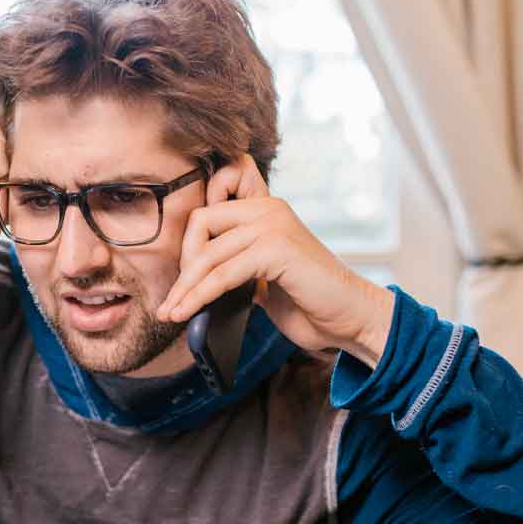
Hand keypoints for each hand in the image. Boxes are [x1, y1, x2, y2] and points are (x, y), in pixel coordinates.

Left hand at [156, 154, 394, 366]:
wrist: (352, 319)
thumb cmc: (310, 303)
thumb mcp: (264, 278)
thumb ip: (236, 266)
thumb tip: (191, 281)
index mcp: (266, 209)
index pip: (210, 205)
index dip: (189, 240)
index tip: (182, 277)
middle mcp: (269, 208)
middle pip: (200, 223)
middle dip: (182, 266)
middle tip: (173, 300)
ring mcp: (273, 225)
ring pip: (207, 252)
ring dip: (184, 288)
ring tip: (171, 313)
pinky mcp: (276, 248)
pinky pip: (222, 273)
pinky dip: (200, 295)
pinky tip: (187, 313)